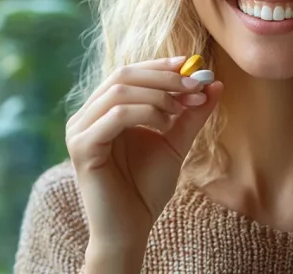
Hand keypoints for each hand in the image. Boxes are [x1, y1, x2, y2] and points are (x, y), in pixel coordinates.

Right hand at [66, 56, 222, 264]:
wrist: (131, 229)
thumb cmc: (146, 188)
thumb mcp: (174, 143)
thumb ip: (190, 115)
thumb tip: (213, 84)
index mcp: (102, 111)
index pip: (129, 73)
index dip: (160, 65)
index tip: (192, 63)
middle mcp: (86, 116)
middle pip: (123, 75)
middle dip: (163, 76)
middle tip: (195, 84)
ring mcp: (80, 130)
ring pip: (120, 91)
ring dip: (158, 94)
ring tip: (182, 109)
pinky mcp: (82, 147)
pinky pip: (116, 115)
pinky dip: (145, 112)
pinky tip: (164, 124)